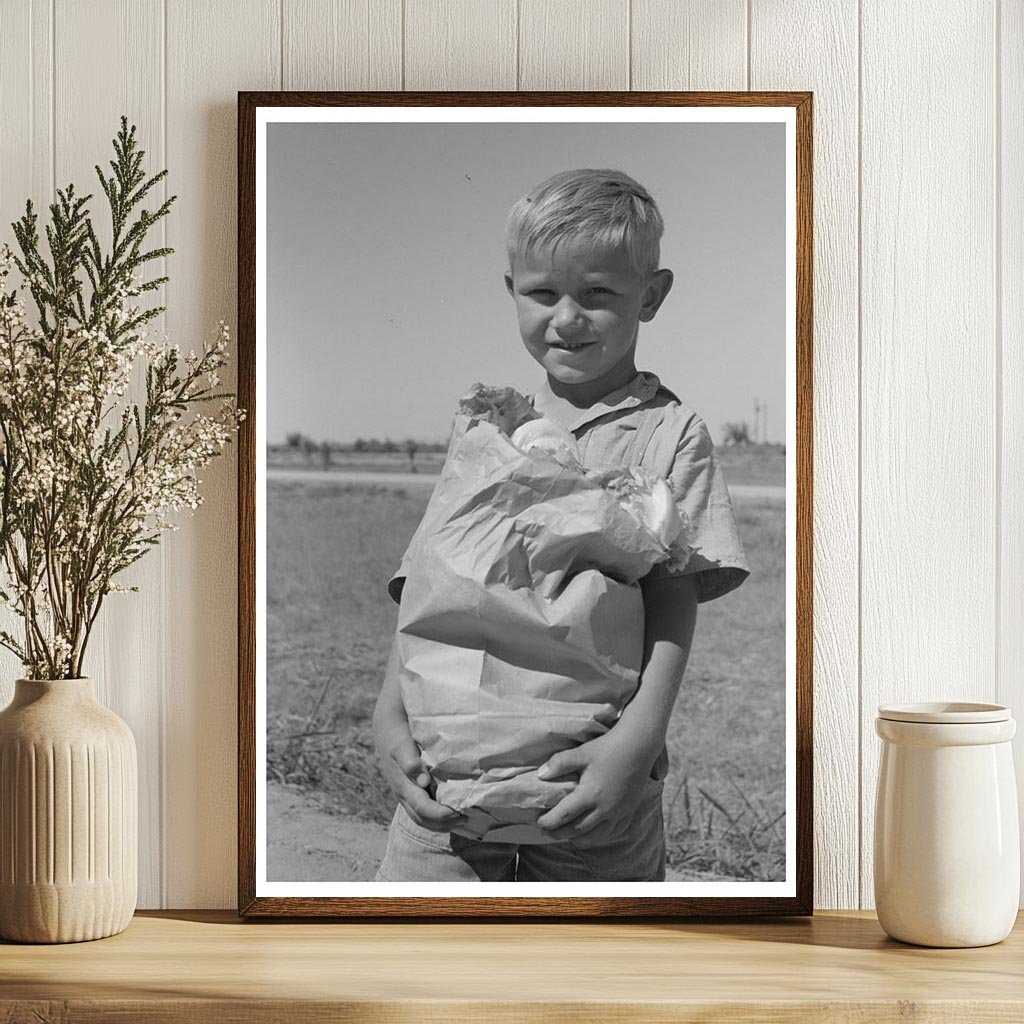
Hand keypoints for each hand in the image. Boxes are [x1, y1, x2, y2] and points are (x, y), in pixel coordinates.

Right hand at [377, 732, 467, 832]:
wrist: (385, 729)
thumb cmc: (397, 736)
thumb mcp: (402, 745)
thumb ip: (411, 762)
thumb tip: (423, 782)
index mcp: (403, 786)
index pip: (424, 809)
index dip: (442, 815)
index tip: (460, 812)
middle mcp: (404, 794)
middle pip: (423, 819)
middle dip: (445, 823)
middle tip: (466, 819)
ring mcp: (406, 794)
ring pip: (422, 818)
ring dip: (441, 823)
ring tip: (461, 819)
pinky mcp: (410, 790)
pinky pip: (422, 810)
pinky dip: (436, 816)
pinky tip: (450, 811)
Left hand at [534, 729, 654, 841]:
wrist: (639, 745)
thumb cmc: (608, 747)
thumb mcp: (581, 752)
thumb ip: (559, 763)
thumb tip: (540, 774)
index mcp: (590, 794)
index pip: (564, 816)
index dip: (549, 822)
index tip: (539, 823)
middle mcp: (605, 808)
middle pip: (577, 830)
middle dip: (559, 834)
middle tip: (546, 832)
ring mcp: (618, 812)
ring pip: (595, 835)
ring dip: (578, 838)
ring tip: (566, 835)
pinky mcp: (629, 810)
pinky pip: (613, 832)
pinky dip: (599, 835)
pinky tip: (592, 832)